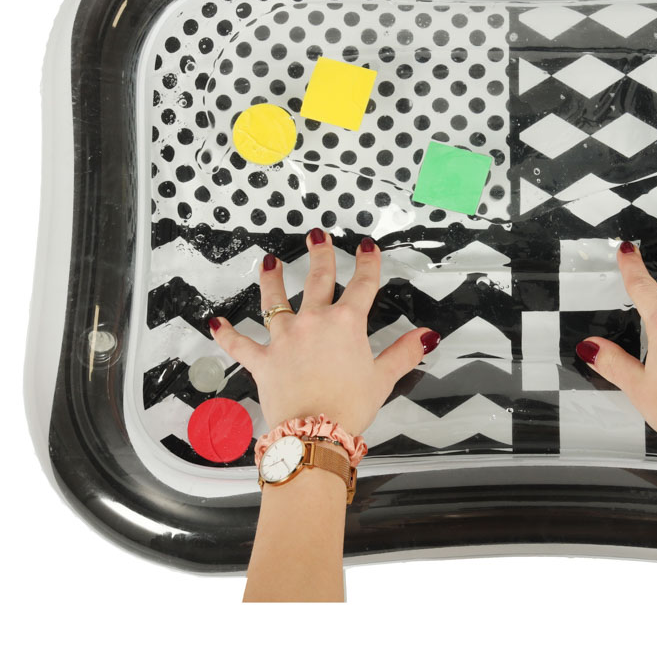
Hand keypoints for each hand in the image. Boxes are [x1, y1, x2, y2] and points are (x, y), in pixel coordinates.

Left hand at [207, 231, 439, 432]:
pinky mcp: (263, 360)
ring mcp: (285, 339)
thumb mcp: (383, 378)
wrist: (314, 433)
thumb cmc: (349, 407)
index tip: (368, 247)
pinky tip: (216, 322)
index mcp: (346, 323)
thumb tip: (427, 335)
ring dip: (270, 280)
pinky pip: (240, 344)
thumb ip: (405, 352)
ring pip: (274, 301)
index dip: (368, 262)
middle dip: (320, 255)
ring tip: (268, 262)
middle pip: (317, 280)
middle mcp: (314, 322)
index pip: (363, 284)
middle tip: (317, 236)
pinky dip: (226, 334)